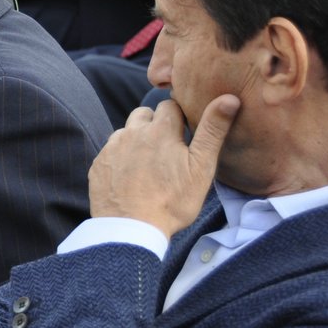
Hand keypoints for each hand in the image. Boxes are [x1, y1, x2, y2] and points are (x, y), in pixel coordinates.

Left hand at [88, 96, 241, 238]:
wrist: (131, 229)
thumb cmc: (172, 201)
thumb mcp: (201, 167)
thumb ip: (213, 130)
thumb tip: (229, 98)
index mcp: (160, 130)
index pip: (170, 106)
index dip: (179, 118)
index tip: (184, 135)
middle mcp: (132, 132)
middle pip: (145, 115)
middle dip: (156, 125)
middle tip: (167, 150)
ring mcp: (112, 148)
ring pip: (126, 132)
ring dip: (137, 141)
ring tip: (149, 165)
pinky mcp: (98, 164)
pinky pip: (111, 152)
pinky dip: (121, 158)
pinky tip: (131, 177)